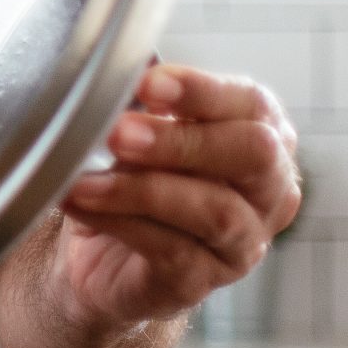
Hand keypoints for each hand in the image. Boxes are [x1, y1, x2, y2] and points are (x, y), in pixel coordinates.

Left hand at [54, 63, 302, 327]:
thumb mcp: (142, 127)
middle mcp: (268, 190)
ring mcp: (243, 242)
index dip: (203, 91)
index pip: (253, 105)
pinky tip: (78, 201)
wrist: (101, 255)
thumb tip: (122, 66)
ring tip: (85, 176)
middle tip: (119, 133)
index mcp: (263, 136)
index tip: (149, 82)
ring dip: (141, 187)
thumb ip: (145, 100)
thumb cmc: (134, 175)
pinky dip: (118, 221)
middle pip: (252, 155)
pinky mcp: (203, 281)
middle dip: (182, 140)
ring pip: (212, 210)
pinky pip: (170, 249)